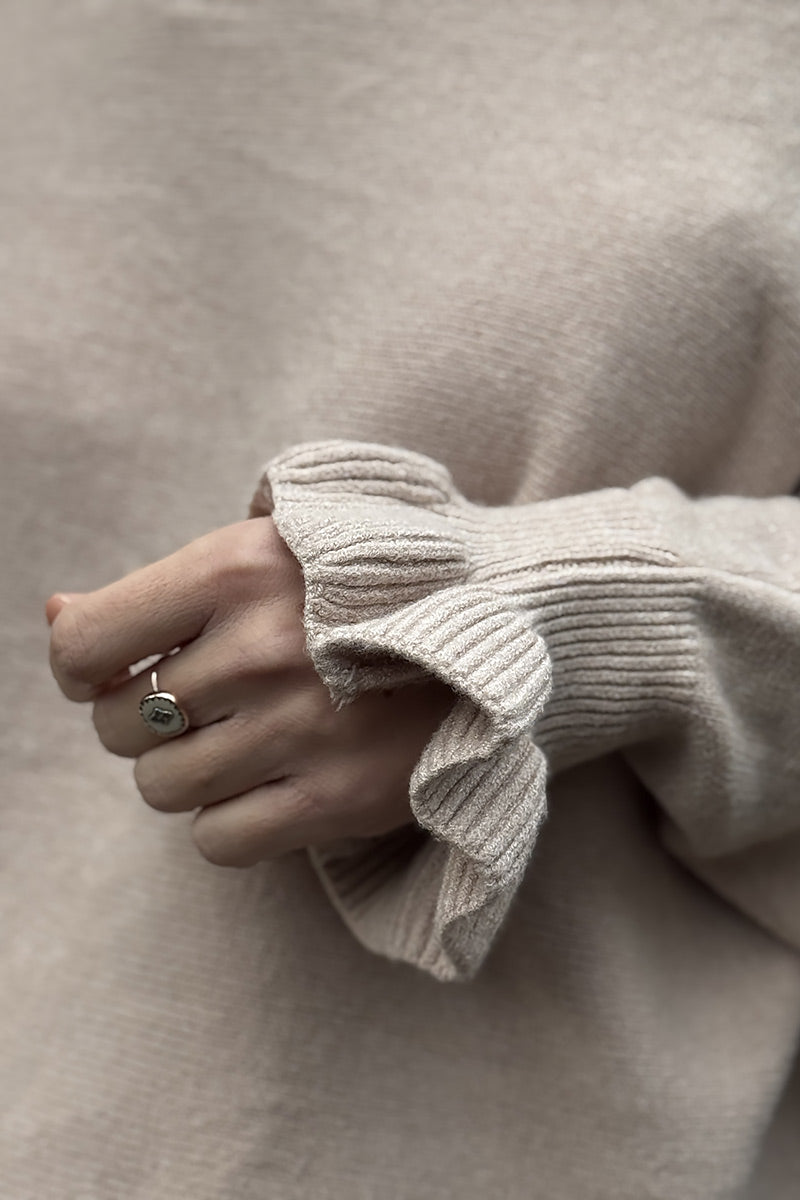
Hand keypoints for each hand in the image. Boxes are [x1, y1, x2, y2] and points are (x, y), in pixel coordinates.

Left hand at [47, 518, 453, 865]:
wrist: (499, 623)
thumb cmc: (355, 588)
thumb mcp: (263, 554)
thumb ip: (158, 590)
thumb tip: (55, 619)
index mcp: (237, 567)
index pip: (86, 646)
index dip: (81, 668)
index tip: (114, 671)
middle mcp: (263, 648)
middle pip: (120, 726)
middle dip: (148, 719)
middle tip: (207, 700)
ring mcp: (303, 728)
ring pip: (161, 788)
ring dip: (190, 771)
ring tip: (250, 737)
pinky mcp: (339, 798)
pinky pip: (217, 841)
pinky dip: (230, 821)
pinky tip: (275, 781)